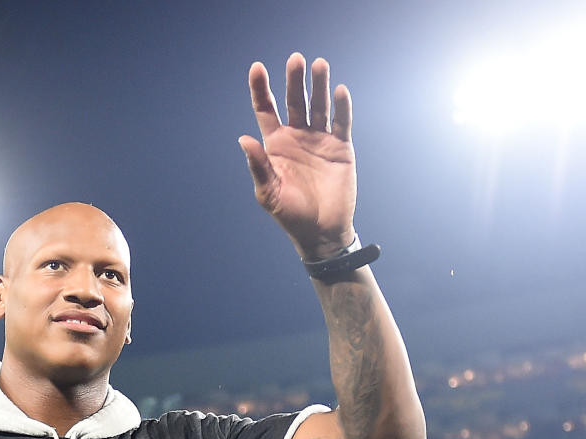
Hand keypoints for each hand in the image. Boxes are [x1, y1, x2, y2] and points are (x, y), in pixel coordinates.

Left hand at [239, 52, 356, 259]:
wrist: (321, 232)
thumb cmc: (290, 214)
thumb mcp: (268, 192)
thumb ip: (258, 166)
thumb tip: (243, 139)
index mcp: (275, 145)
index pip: (265, 109)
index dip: (260, 88)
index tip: (257, 67)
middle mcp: (297, 137)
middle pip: (293, 101)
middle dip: (293, 80)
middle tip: (295, 59)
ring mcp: (319, 140)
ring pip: (318, 105)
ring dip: (318, 85)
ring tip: (319, 64)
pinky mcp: (340, 147)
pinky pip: (340, 122)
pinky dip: (341, 106)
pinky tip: (339, 91)